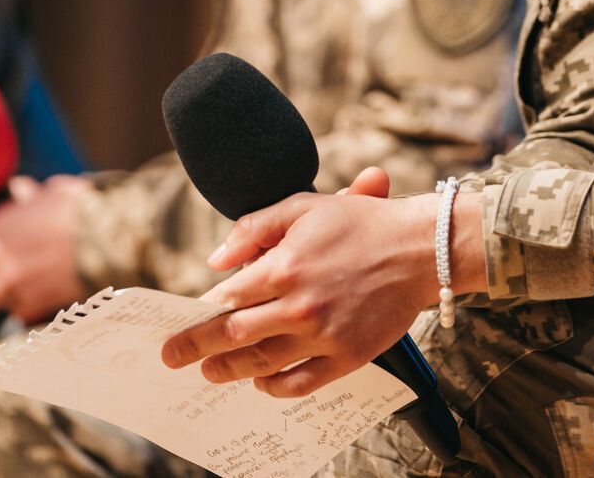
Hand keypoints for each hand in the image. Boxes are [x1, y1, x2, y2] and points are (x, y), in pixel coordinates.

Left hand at [0, 173, 90, 321]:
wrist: (113, 241)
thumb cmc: (83, 209)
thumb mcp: (48, 194)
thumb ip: (23, 200)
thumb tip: (17, 196)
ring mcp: (9, 282)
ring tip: (14, 276)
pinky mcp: (28, 305)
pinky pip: (14, 310)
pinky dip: (23, 302)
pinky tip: (40, 289)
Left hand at [157, 168, 433, 396]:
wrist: (420, 249)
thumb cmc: (361, 223)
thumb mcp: (303, 206)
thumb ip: (253, 228)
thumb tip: (215, 261)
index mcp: (285, 266)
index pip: (229, 296)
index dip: (205, 309)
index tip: (190, 317)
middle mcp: (300, 305)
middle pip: (234, 334)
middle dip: (197, 347)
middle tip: (173, 357)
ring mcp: (324, 335)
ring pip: (262, 362)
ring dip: (229, 370)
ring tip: (210, 372)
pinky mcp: (347, 356)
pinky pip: (301, 382)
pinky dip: (275, 386)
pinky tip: (260, 381)